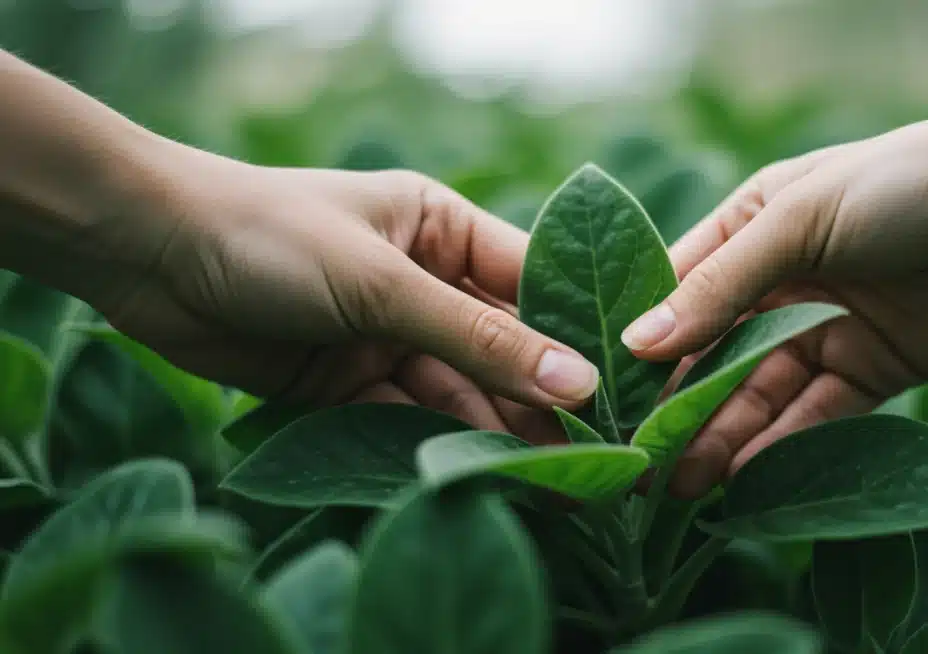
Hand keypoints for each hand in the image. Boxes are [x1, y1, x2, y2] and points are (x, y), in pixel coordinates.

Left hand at [86, 154, 591, 439]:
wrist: (147, 255)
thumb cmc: (270, 236)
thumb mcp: (382, 284)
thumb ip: (478, 338)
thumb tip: (576, 383)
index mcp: (443, 229)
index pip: (531, 285)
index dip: (575, 337)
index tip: (623, 391)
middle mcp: (424, 280)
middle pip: (500, 348)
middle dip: (540, 399)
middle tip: (594, 454)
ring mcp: (388, 333)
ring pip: (460, 390)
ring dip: (495, 431)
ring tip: (549, 480)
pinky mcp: (350, 381)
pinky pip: (409, 417)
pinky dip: (438, 444)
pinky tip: (478, 473)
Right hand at [622, 113, 927, 497]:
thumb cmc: (900, 185)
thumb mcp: (798, 220)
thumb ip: (721, 284)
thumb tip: (639, 344)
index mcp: (749, 230)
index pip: (679, 293)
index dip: (645, 344)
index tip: (608, 396)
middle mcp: (778, 284)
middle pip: (715, 355)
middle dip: (682, 406)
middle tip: (645, 462)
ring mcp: (822, 330)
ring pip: (759, 394)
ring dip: (724, 436)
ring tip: (685, 483)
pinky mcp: (868, 371)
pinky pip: (815, 415)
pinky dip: (782, 445)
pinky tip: (745, 475)